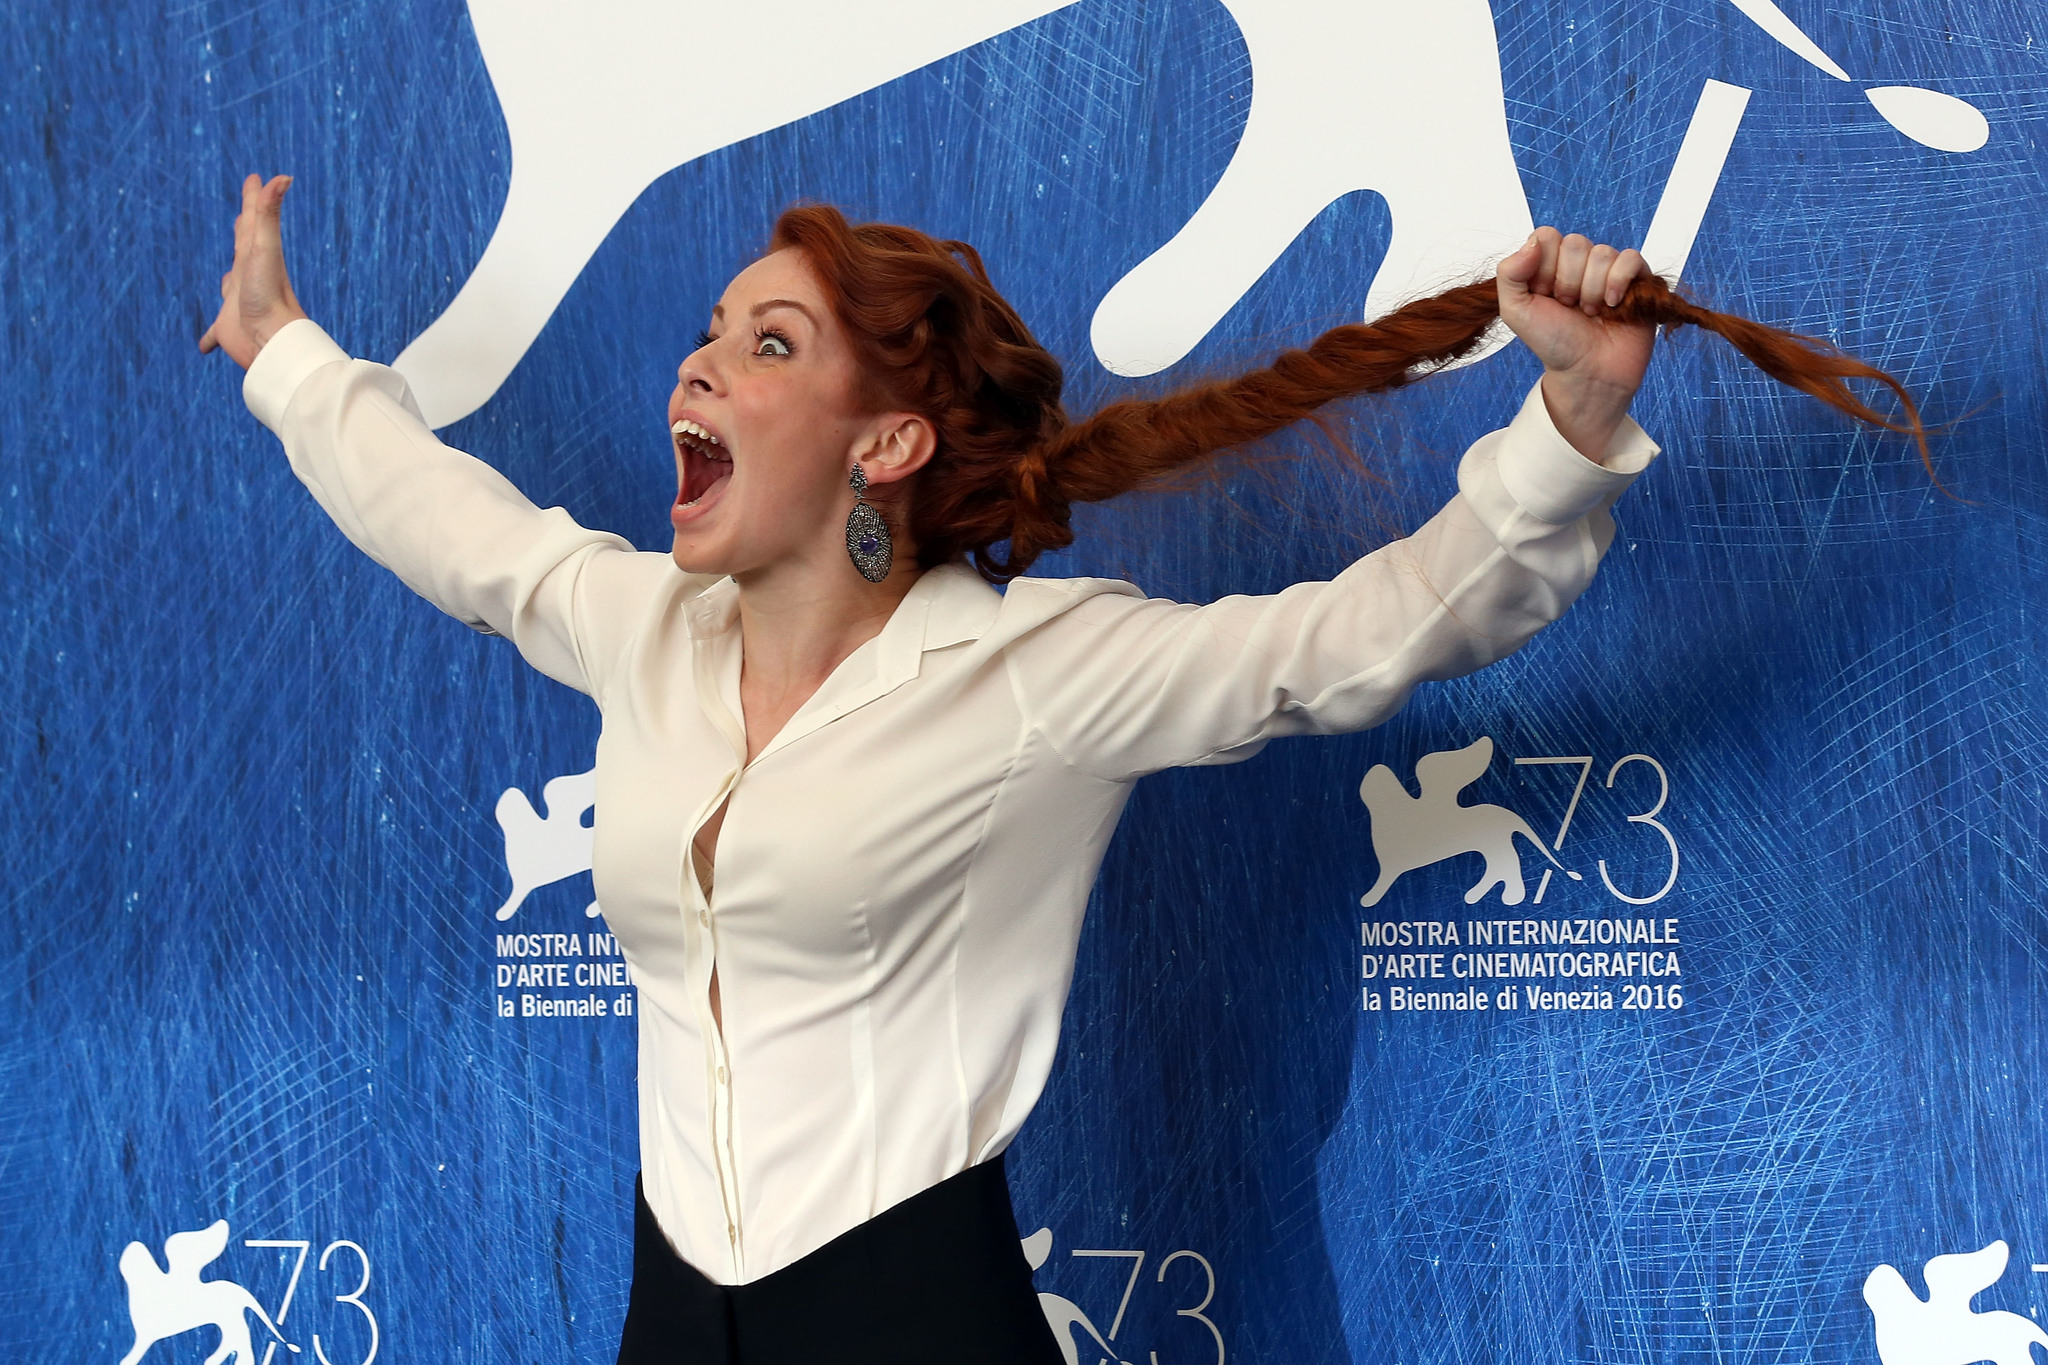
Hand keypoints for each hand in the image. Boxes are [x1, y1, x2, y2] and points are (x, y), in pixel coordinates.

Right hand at [198, 173, 308, 369]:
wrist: (273, 342)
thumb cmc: (270, 296)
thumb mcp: (265, 249)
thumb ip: (269, 213)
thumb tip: (284, 177)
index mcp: (255, 258)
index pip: (253, 221)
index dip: (252, 199)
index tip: (255, 179)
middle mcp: (247, 279)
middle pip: (243, 249)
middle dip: (243, 231)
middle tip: (243, 216)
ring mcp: (237, 304)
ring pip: (230, 290)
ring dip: (227, 284)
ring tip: (227, 281)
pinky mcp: (227, 331)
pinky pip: (214, 333)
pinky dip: (209, 338)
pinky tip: (205, 346)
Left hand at [1497, 228, 1654, 462]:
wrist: (1586, 372)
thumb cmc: (1553, 343)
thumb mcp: (1516, 311)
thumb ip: (1509, 273)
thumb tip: (1532, 242)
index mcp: (1549, 264)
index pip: (1546, 236)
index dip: (1544, 267)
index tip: (1544, 295)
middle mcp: (1578, 263)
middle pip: (1575, 243)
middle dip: (1568, 282)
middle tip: (1569, 307)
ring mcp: (1608, 269)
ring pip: (1602, 253)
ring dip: (1592, 290)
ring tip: (1590, 313)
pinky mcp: (1636, 278)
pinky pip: (1630, 259)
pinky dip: (1619, 282)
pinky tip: (1612, 305)